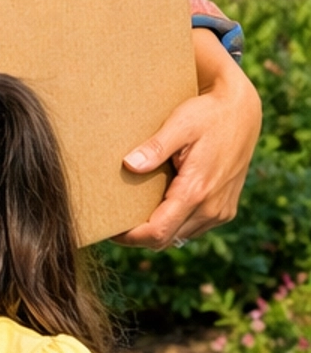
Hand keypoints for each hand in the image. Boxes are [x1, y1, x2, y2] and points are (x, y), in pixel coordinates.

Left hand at [121, 28, 261, 243]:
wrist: (243, 112)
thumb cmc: (208, 115)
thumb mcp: (180, 124)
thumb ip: (156, 147)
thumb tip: (129, 165)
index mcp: (196, 191)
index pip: (158, 232)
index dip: (130, 237)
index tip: (109, 230)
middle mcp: (211, 208)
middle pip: (167, 239)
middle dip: (139, 235)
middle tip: (116, 220)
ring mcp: (221, 212)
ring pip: (180, 236)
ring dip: (158, 229)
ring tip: (135, 211)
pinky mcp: (225, 209)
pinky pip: (194, 227)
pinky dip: (175, 222)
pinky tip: (161, 203)